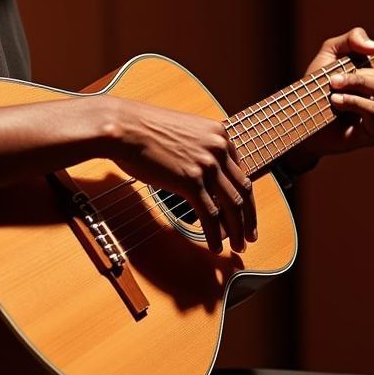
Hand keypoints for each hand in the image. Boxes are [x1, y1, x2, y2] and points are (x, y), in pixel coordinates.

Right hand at [106, 98, 257, 254]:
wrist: (124, 127)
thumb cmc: (143, 129)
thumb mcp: (183, 133)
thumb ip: (198, 150)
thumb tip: (201, 177)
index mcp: (219, 134)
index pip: (241, 171)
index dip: (244, 196)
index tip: (244, 211)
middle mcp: (219, 148)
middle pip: (243, 190)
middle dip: (248, 217)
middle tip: (249, 235)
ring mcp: (207, 165)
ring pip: (232, 206)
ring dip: (237, 230)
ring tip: (237, 246)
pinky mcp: (191, 181)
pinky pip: (210, 215)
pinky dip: (214, 235)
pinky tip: (215, 247)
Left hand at [292, 26, 373, 159]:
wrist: (301, 116)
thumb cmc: (319, 84)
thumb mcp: (332, 52)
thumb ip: (353, 38)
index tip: (366, 65)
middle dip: (361, 74)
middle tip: (335, 78)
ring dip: (355, 84)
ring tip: (333, 87)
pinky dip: (353, 100)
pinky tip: (335, 101)